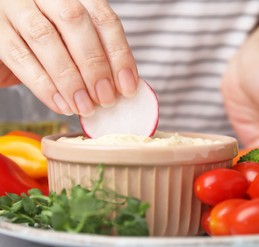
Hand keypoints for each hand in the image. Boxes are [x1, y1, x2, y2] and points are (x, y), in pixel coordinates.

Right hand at [0, 0, 137, 116]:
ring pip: (44, 37)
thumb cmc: (46, 45)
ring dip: (70, 78)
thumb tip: (123, 86)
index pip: (102, 17)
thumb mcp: (75, 43)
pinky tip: (62, 105)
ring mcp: (15, 6)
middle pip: (74, 21)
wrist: (6, 39)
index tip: (128, 86)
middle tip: (106, 98)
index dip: (119, 53)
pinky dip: (44, 85)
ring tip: (85, 106)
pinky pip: (19, 56)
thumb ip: (95, 55)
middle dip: (94, 65)